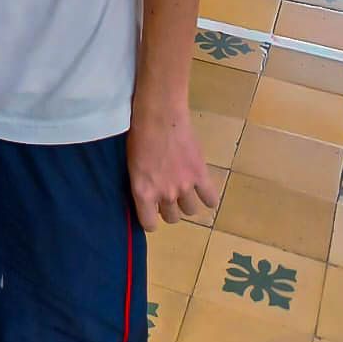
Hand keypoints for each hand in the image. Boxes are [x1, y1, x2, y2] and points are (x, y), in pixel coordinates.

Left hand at [127, 94, 218, 231]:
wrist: (159, 116)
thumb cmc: (139, 135)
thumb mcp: (132, 164)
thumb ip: (141, 184)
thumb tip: (146, 196)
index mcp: (143, 192)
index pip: (149, 225)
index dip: (151, 220)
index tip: (151, 212)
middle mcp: (164, 195)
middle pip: (172, 218)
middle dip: (169, 208)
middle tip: (167, 194)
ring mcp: (184, 186)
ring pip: (190, 210)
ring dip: (186, 202)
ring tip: (184, 189)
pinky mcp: (200, 176)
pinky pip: (210, 199)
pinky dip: (208, 198)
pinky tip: (203, 191)